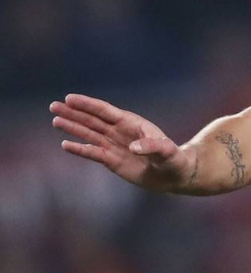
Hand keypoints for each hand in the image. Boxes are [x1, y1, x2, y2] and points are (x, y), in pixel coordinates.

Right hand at [50, 94, 195, 191]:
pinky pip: (92, 153)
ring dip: (72, 127)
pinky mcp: (112, 160)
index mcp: (131, 123)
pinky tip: (66, 144)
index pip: (105, 111)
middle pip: (92, 120)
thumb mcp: (167, 151)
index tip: (70, 98)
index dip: (87, 104)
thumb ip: (153, 146)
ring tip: (55, 120)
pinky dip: (80, 149)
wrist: (173, 174)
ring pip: (89, 134)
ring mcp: (114, 145)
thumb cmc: (173, 158)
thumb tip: (134, 148)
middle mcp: (119, 131)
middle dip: (73, 112)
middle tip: (53, 106)